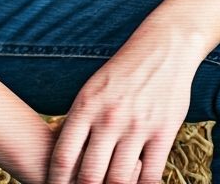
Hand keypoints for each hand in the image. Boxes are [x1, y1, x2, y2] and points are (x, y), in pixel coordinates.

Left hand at [45, 29, 197, 183]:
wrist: (162, 49)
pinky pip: (150, 175)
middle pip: (89, 175)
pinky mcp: (163, 132)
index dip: (56, 181)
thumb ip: (80, 121)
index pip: (63, 156)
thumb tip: (65, 156)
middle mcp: (109, 118)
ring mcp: (137, 126)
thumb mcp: (93, 89)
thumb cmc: (123, 72)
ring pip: (119, 180)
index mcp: (87, 105)